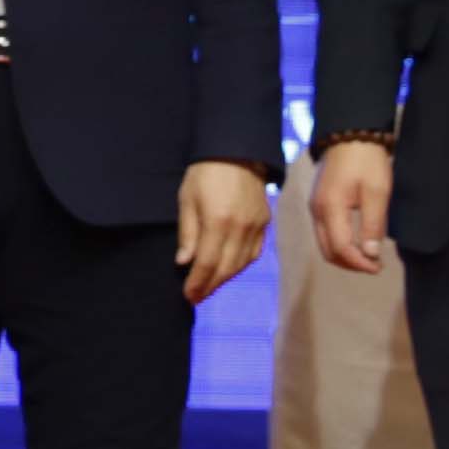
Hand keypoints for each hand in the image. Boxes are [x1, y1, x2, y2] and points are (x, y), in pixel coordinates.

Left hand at [174, 160, 272, 303]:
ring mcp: (256, 226)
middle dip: (209, 286)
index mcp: (218, 221)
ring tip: (209, 286)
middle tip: (196, 297)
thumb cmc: (205, 173)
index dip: (197, 283)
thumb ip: (187, 233)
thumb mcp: (187, 199)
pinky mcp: (264, 222)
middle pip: (226, 269)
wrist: (236, 151)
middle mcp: (240, 228)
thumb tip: (184, 263)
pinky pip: (253, 253)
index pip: (207, 263)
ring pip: (241, 264)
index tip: (188, 296)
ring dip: (224, 279)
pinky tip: (228, 270)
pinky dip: (241, 265)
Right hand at [310, 140, 395, 275]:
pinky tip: (357, 240)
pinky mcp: (318, 202)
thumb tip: (370, 254)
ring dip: (345, 255)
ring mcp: (315, 207)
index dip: (359, 263)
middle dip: (351, 263)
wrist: (350, 134)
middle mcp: (317, 211)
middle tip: (374, 265)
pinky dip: (340, 243)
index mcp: (330, 209)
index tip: (378, 267)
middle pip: (328, 251)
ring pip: (325, 243)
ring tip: (368, 255)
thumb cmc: (367, 161)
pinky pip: (325, 232)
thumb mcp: (377, 192)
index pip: (341, 249)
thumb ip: (373, 225)